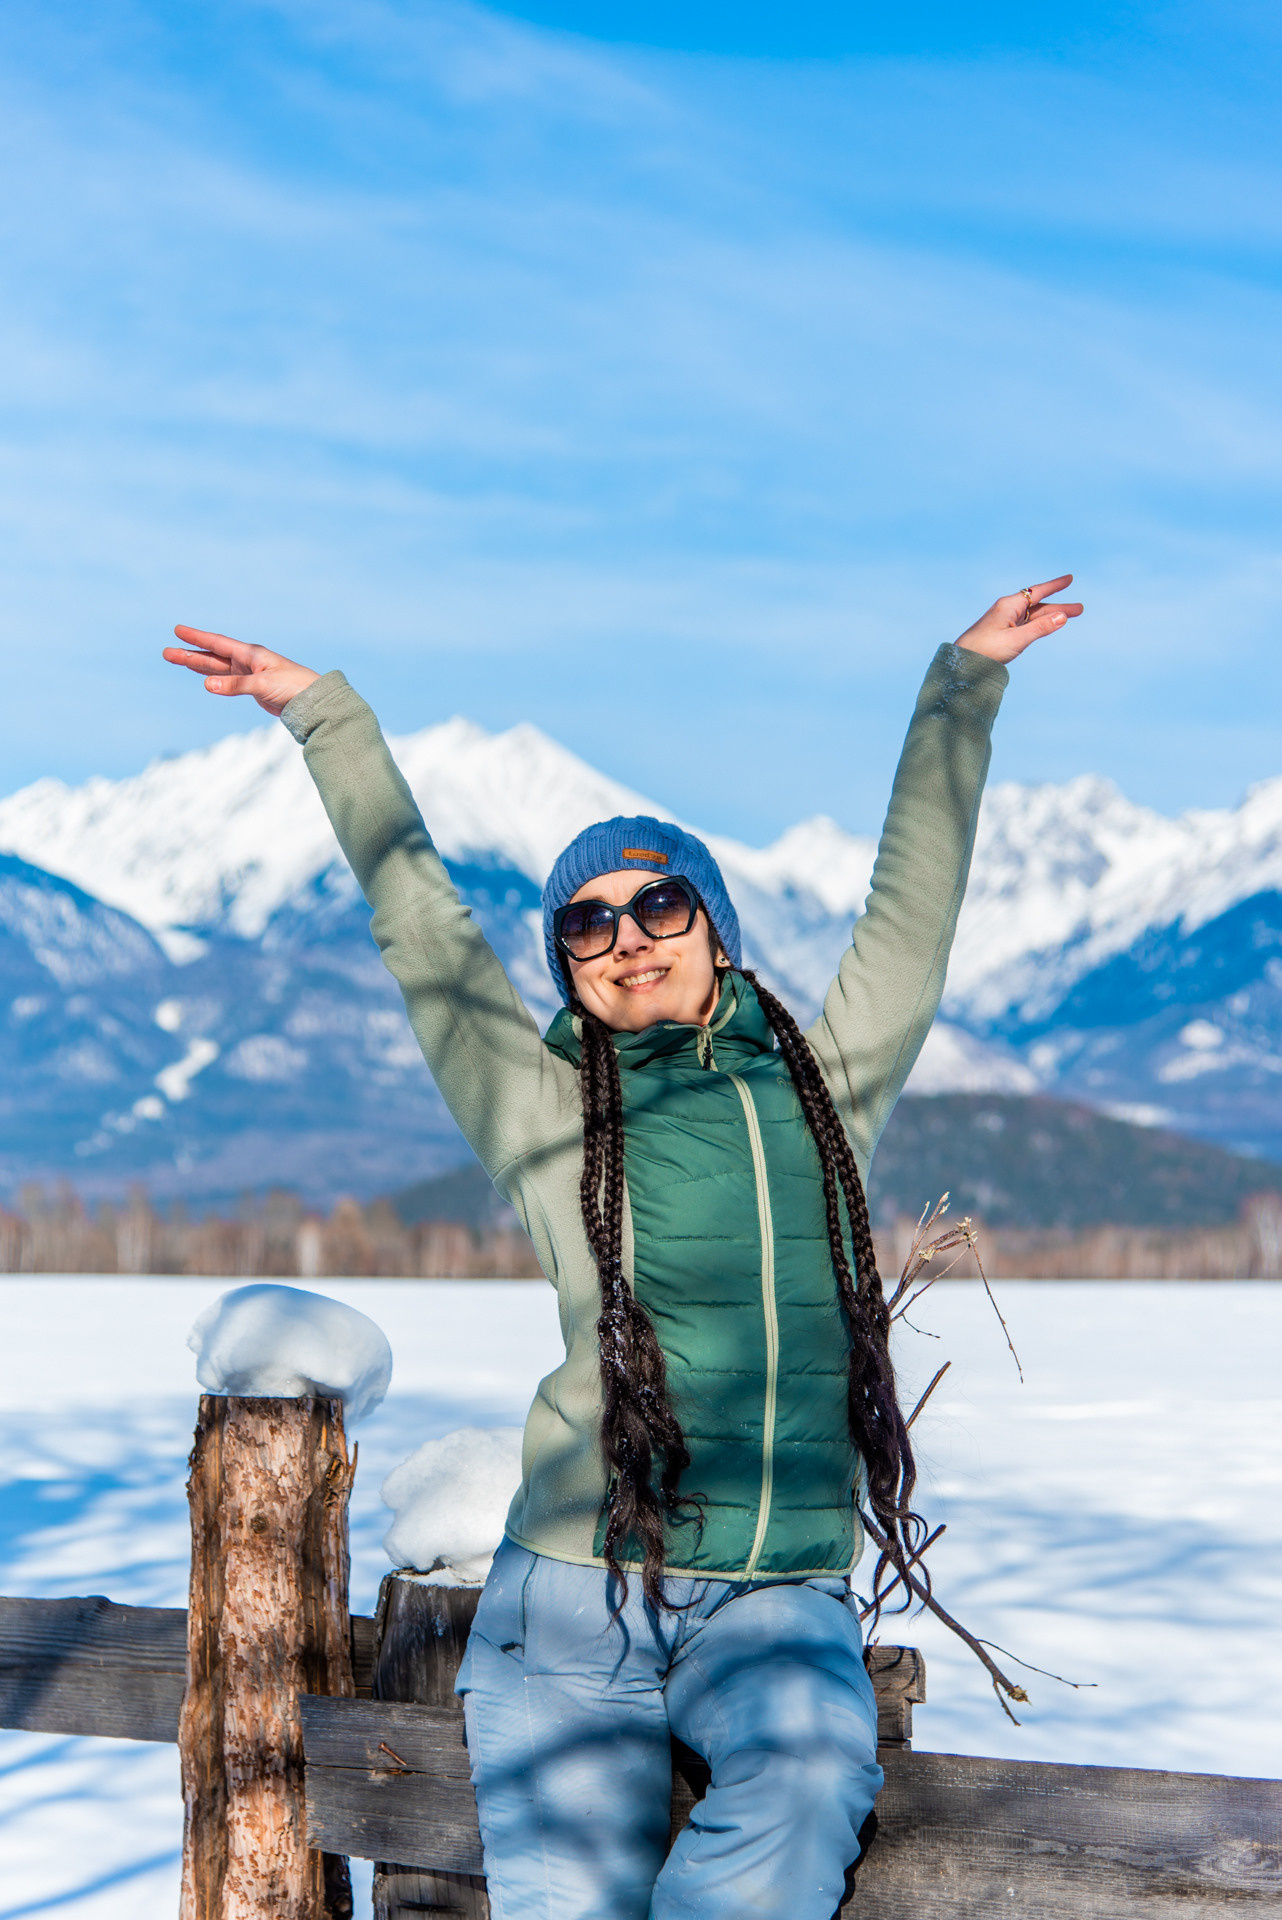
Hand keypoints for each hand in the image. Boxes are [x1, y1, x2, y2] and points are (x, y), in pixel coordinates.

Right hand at [163, 627, 319, 715]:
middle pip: (212, 656)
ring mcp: (249, 674)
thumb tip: (208, 685)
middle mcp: (247, 661)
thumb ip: (235, 685)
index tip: (177, 630)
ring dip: (197, 664)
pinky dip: (213, 677)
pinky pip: (226, 680)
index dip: (197, 637)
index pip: (217, 643)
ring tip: (176, 659)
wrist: (312, 701)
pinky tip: (203, 676)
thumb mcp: (263, 685)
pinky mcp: (253, 687)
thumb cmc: (293, 687)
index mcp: (251, 653)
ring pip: (217, 667)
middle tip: (166, 653)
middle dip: (189, 654)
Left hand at [955, 575, 1083, 664]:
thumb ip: (1041, 628)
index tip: (1070, 579)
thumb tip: (1063, 616)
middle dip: (1059, 606)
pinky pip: (1027, 624)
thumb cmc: (986, 649)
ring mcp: (1006, 621)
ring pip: (1034, 615)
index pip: (1037, 592)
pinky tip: (1048, 623)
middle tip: (1080, 609)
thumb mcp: (1017, 639)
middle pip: (1039, 605)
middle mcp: (1008, 609)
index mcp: (1009, 605)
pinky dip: (1040, 623)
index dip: (1055, 586)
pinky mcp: (1004, 632)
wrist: (963, 661)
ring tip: (1070, 616)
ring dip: (1052, 615)